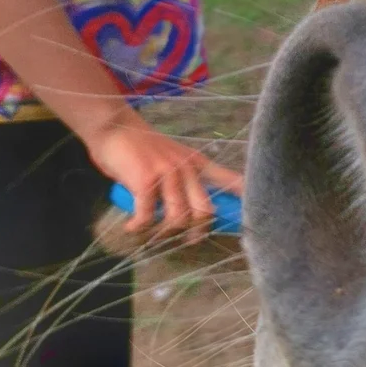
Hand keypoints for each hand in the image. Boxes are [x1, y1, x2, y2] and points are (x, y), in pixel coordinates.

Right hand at [86, 112, 243, 243]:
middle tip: (187, 240)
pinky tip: (131, 227)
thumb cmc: (142, 146)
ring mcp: (167, 174)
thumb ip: (186, 177)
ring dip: (164, 233)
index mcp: (197, 163)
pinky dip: (138, 227)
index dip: (242, 199)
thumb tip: (195, 207)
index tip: (251, 217)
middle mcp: (186, 168)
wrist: (114, 126)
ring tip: (152, 233)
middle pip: (205, 210)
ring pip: (178, 217)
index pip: (229, 180)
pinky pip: (147, 216)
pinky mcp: (145, 180)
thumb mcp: (173, 156)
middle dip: (198, 231)